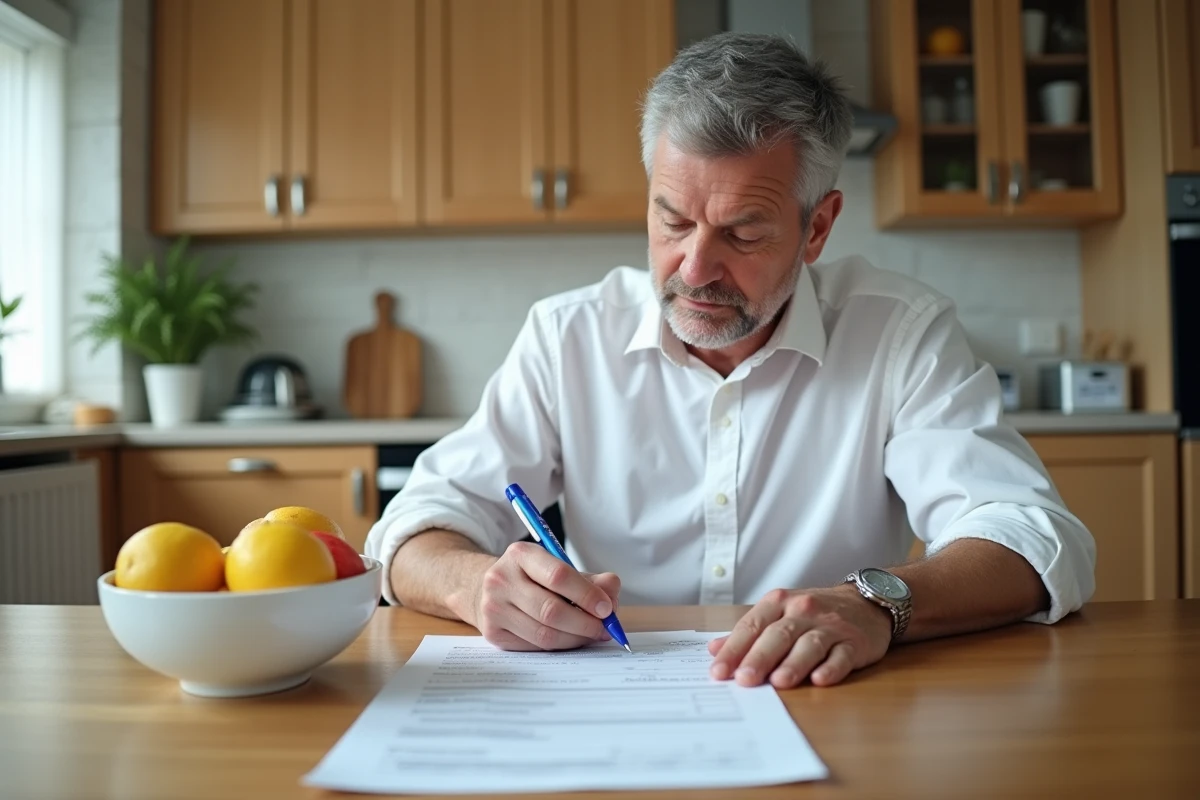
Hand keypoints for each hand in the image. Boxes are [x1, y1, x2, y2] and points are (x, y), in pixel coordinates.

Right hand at [472, 541, 620, 651]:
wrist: (488, 589)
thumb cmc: (532, 578)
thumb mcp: (558, 567)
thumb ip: (590, 578)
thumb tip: (612, 591)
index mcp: (521, 554)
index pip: (558, 576)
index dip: (587, 595)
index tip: (607, 608)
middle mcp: (501, 579)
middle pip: (551, 610)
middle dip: (585, 623)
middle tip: (604, 629)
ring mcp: (494, 608)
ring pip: (544, 634)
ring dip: (575, 639)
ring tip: (590, 635)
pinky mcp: (493, 633)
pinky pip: (535, 647)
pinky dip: (559, 646)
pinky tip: (568, 639)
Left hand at [708, 586, 892, 687]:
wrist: (866, 603)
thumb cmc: (814, 613)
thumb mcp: (779, 614)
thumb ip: (749, 632)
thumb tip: (714, 650)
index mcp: (779, 602)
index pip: (752, 625)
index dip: (734, 649)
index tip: (718, 671)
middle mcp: (804, 610)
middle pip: (778, 634)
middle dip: (759, 658)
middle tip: (744, 680)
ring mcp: (830, 626)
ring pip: (809, 644)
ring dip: (793, 663)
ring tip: (778, 682)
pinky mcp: (855, 642)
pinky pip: (842, 655)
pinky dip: (831, 668)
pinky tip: (820, 679)